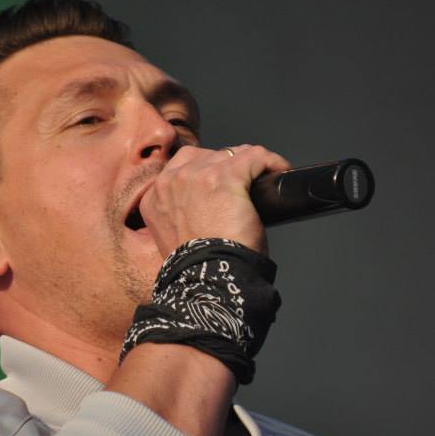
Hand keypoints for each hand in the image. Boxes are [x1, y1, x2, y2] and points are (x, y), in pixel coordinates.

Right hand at [139, 145, 290, 256]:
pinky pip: (255, 156)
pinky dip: (271, 162)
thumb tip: (207, 210)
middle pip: (207, 157)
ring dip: (250, 164)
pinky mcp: (225, 176)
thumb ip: (181, 218)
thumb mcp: (176, 240)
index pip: (183, 168)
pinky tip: (280, 171)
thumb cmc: (199, 270)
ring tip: (265, 178)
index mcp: (154, 199)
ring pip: (231, 154)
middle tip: (247, 187)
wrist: (210, 281)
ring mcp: (196, 176)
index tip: (225, 187)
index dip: (208, 174)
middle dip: (228, 167)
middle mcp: (170, 182)